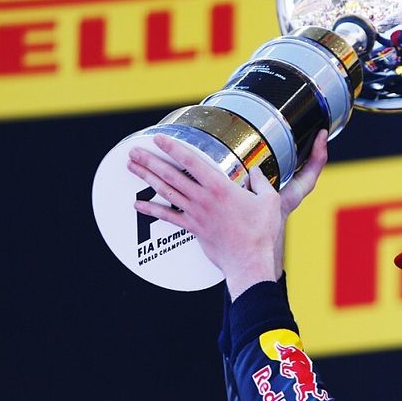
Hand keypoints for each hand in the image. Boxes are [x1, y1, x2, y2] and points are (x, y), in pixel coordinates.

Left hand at [127, 130, 328, 298]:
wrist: (250, 261)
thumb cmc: (261, 233)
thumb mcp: (269, 200)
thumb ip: (260, 182)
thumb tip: (255, 171)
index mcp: (220, 187)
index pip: (191, 162)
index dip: (173, 148)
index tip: (159, 139)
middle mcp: (203, 199)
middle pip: (171, 175)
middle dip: (151, 161)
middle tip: (134, 151)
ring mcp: (196, 214)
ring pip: (166, 192)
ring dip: (147, 178)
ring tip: (132, 168)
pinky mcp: (193, 229)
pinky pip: (168, 217)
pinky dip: (151, 210)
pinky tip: (137, 205)